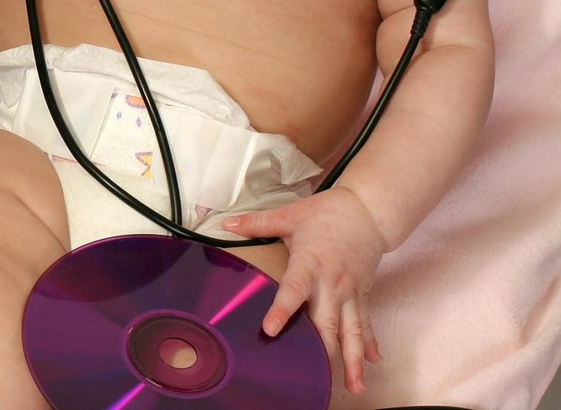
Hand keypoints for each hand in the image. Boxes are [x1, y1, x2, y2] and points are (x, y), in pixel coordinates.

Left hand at [222, 188, 385, 394]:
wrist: (367, 211)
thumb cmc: (327, 213)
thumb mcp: (289, 215)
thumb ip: (256, 222)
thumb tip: (226, 223)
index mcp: (310, 263)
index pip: (294, 289)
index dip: (282, 310)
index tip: (270, 329)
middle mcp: (332, 283)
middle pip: (327, 321)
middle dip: (323, 351)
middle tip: (317, 378)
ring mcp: (350, 292)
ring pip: (351, 330)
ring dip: (353, 359)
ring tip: (354, 386)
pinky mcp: (363, 294)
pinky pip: (365, 323)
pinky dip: (368, 343)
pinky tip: (372, 364)